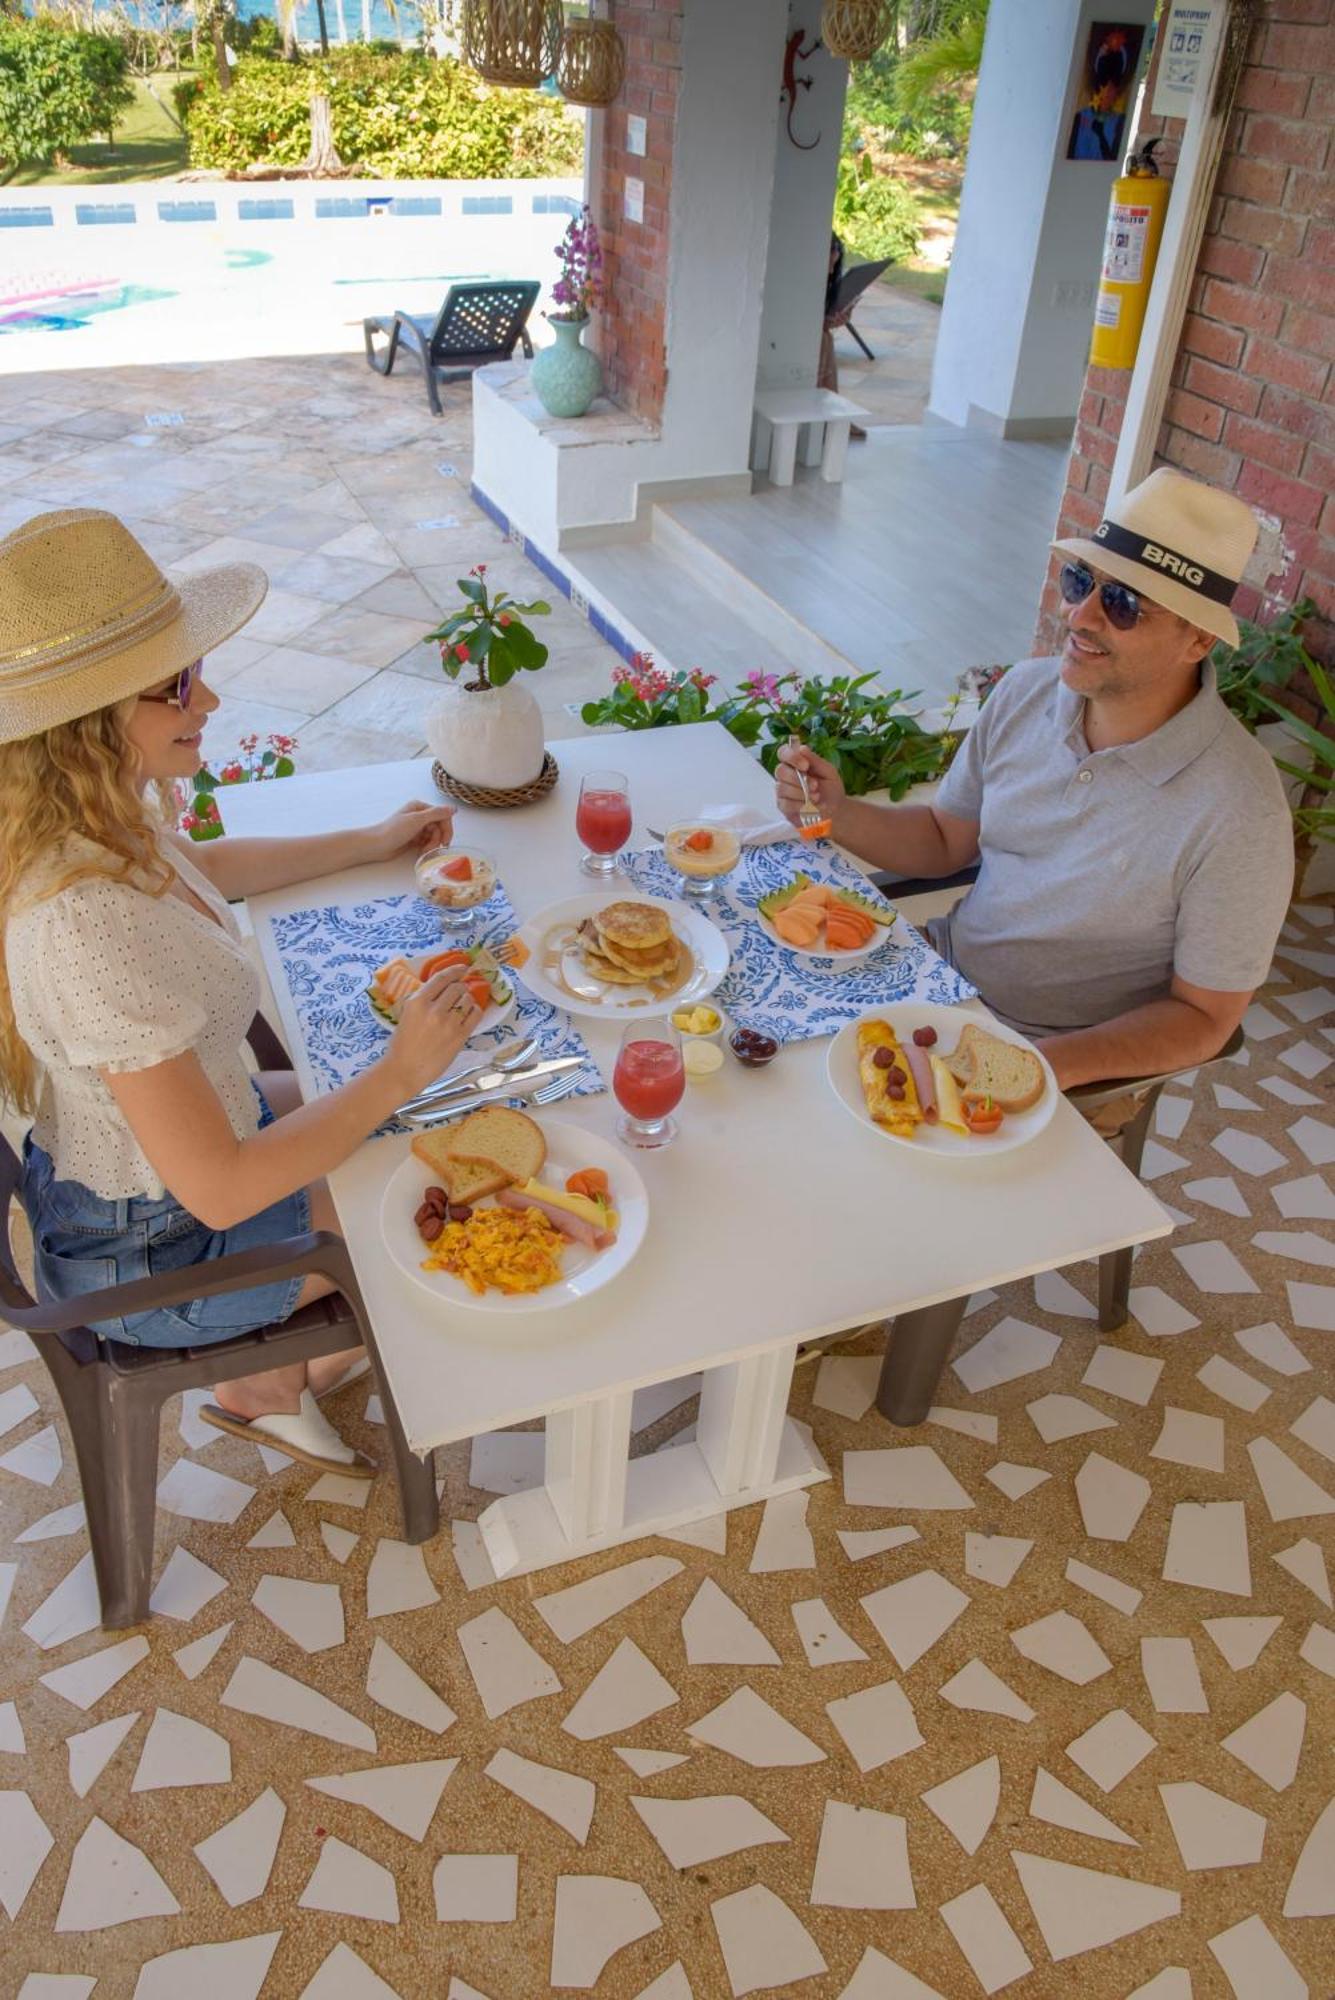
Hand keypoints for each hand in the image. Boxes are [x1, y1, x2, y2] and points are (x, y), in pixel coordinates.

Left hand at [367, 799, 456, 863]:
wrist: (377, 845)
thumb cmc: (394, 830)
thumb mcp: (417, 820)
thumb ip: (437, 814)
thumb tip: (454, 808)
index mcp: (420, 807)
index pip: (443, 816)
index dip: (447, 829)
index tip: (445, 841)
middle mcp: (420, 816)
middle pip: (440, 827)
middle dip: (437, 839)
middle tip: (431, 848)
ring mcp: (417, 828)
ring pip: (435, 836)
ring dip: (431, 845)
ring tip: (422, 850)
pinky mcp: (414, 839)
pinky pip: (427, 843)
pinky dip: (426, 848)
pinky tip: (419, 851)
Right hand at [384, 966, 479, 1096]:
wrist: (404, 1070)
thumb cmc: (402, 1044)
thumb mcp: (406, 1014)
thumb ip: (422, 1000)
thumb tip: (441, 987)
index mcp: (417, 1002)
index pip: (441, 978)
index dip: (455, 970)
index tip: (463, 967)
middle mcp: (434, 1010)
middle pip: (457, 987)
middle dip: (460, 987)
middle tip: (460, 991)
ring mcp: (448, 1023)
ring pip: (467, 999)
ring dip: (467, 999)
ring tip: (462, 1005)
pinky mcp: (459, 1037)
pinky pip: (475, 1015)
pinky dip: (475, 1010)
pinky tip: (470, 1013)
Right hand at [775, 741, 844, 829]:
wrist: (836, 811)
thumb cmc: (831, 789)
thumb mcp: (828, 772)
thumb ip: (815, 760)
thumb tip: (801, 748)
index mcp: (796, 763)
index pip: (783, 753)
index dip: (791, 757)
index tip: (805, 765)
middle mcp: (786, 775)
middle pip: (780, 771)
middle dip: (798, 779)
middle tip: (815, 786)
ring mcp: (783, 791)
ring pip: (782, 788)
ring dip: (801, 793)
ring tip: (816, 797)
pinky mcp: (783, 806)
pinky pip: (785, 803)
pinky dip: (799, 805)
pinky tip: (810, 806)